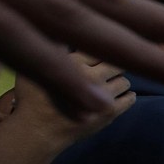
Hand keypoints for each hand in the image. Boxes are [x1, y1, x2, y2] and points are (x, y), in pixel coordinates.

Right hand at [11, 53, 134, 146]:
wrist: (38, 133)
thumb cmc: (32, 98)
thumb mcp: (32, 66)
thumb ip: (51, 47)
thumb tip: (66, 30)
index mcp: (73, 62)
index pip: (97, 46)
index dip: (97, 49)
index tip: (96, 54)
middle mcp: (91, 76)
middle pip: (117, 61)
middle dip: (113, 64)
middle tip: (106, 68)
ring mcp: (104, 95)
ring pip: (125, 80)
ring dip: (120, 81)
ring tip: (111, 83)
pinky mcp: (111, 112)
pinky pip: (130, 99)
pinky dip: (129, 96)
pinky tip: (120, 96)